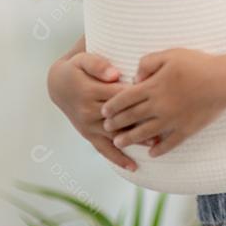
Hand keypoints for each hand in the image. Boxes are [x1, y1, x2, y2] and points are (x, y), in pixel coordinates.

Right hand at [47, 52, 158, 171]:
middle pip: (121, 117)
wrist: (58, 84)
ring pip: (115, 135)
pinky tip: (133, 166)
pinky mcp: (88, 135)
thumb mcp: (84, 59)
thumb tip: (114, 74)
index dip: (141, 96)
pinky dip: (118, 158)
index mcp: (91, 92)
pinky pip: (103, 149)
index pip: (121, 96)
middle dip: (143, 120)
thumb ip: (99, 65)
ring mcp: (88, 126)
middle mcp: (89, 112)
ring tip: (156, 144)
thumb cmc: (77, 68)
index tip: (161, 96)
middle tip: (167, 123)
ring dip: (135, 141)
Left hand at [101, 48, 225, 156]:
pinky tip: (153, 154)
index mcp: (152, 88)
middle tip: (106, 127)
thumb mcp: (170, 55)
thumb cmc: (198, 64)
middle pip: (131, 118)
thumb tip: (135, 78)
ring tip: (119, 143)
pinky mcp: (187, 129)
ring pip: (145, 133)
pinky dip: (160, 150)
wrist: (224, 81)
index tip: (104, 111)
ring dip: (130, 139)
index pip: (124, 99)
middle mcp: (158, 107)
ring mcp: (172, 120)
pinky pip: (170, 143)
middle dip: (116, 123)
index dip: (112, 106)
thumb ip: (148, 63)